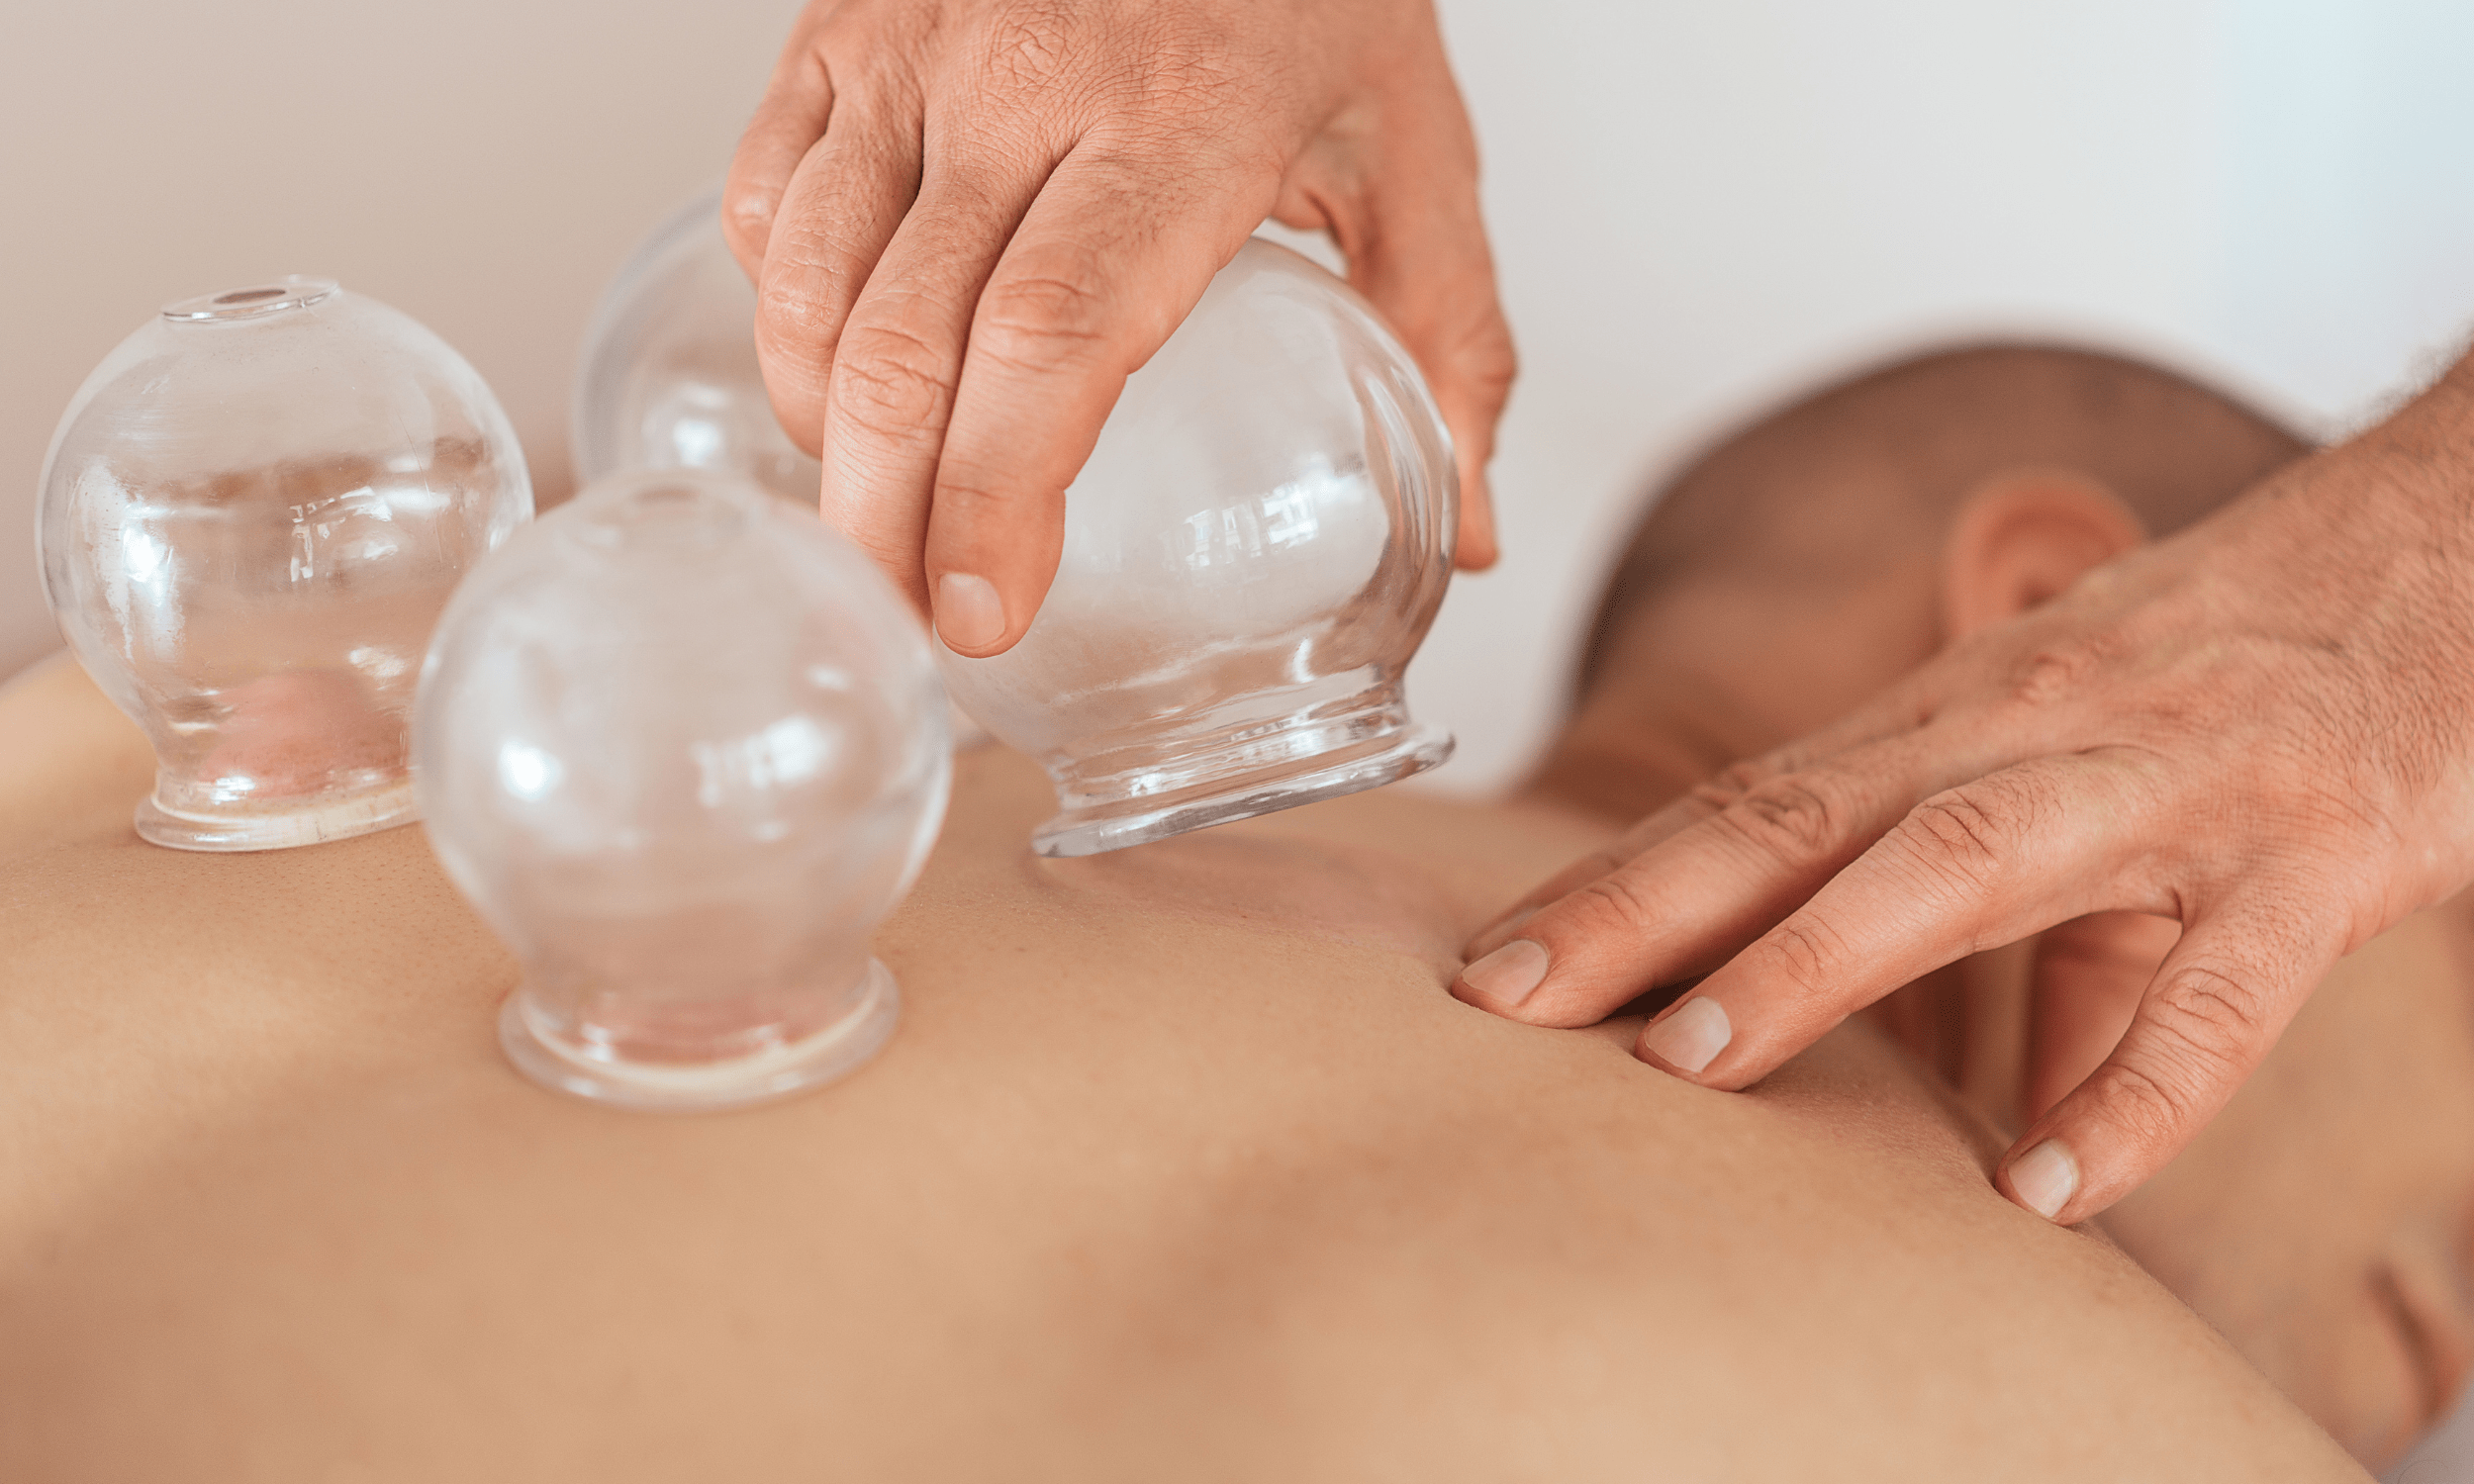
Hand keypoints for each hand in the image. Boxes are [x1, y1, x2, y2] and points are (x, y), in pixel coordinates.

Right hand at [724, 0, 1512, 654]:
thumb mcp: (1414, 149)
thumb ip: (1451, 343)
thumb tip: (1472, 535)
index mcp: (1176, 124)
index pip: (1052, 342)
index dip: (996, 497)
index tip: (981, 615)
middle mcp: (1020, 83)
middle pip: (903, 346)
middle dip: (880, 518)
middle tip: (904, 625)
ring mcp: (911, 49)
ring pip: (805, 284)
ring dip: (819, 434)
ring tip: (875, 521)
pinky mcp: (840, 27)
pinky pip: (760, 203)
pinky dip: (782, 318)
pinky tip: (841, 378)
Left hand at [1455, 357, 2473, 1225]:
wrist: (2438, 549)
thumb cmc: (2220, 669)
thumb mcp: (2074, 772)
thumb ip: (1996, 938)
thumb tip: (1956, 1113)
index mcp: (1953, 719)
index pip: (1748, 804)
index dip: (1612, 882)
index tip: (1482, 962)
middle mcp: (2027, 736)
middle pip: (1800, 820)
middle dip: (1641, 910)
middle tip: (1499, 998)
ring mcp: (2163, 787)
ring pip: (1965, 865)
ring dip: (1821, 960)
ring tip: (1693, 1061)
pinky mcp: (2311, 856)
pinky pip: (2216, 997)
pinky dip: (2134, 1097)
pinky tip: (2043, 1193)